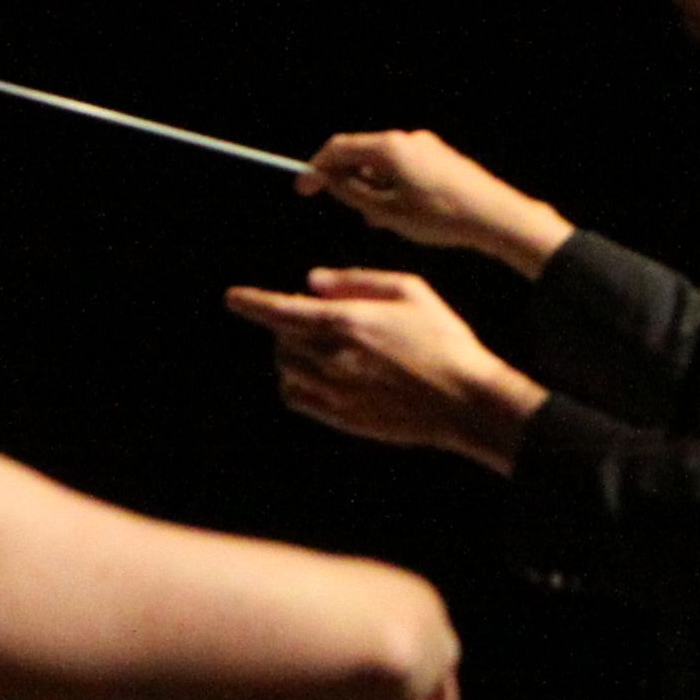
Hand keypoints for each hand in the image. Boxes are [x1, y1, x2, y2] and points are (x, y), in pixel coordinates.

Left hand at [225, 270, 549, 472]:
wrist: (465, 400)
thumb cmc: (443, 340)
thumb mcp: (410, 291)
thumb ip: (357, 281)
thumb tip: (312, 282)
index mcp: (348, 322)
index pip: (281, 311)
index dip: (253, 302)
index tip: (234, 298)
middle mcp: (334, 358)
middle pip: (283, 339)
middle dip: (287, 325)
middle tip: (311, 319)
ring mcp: (336, 392)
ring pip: (286, 370)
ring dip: (291, 354)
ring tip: (317, 347)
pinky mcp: (342, 417)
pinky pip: (298, 399)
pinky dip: (295, 384)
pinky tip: (315, 376)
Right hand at [299, 130, 571, 275]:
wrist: (495, 218)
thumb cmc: (442, 217)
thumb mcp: (387, 212)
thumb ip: (352, 194)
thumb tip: (330, 181)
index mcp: (389, 148)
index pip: (339, 148)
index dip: (316, 168)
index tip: (303, 188)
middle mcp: (407, 139)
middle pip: (360, 152)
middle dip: (345, 179)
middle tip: (341, 206)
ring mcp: (426, 146)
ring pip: (382, 162)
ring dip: (370, 186)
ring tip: (375, 217)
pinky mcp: (440, 157)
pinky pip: (403, 167)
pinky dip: (390, 185)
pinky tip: (397, 213)